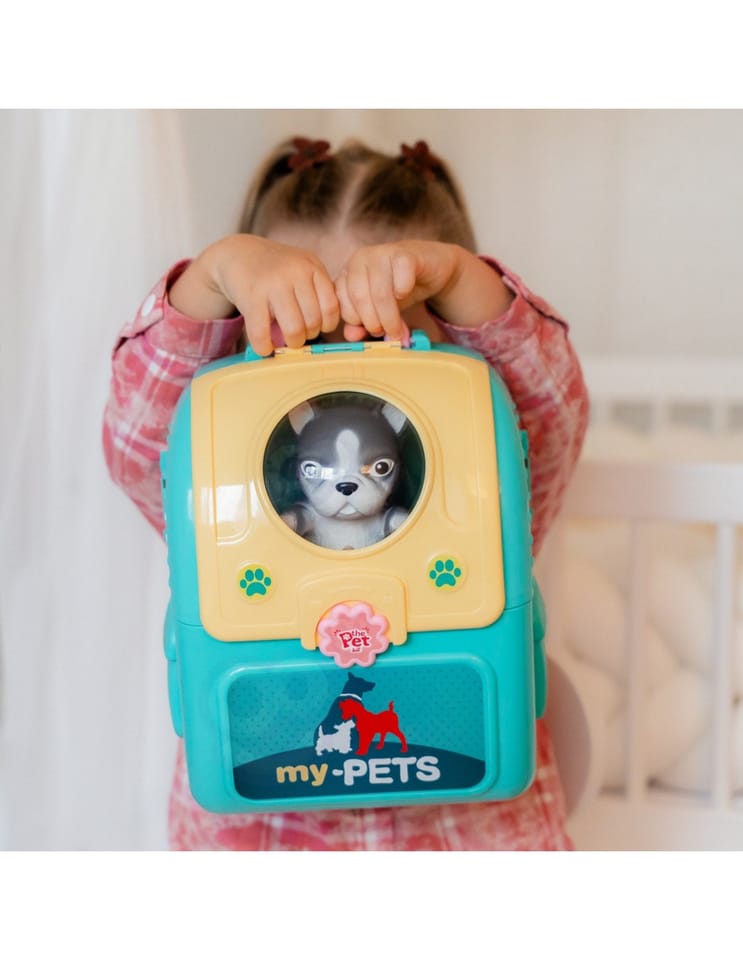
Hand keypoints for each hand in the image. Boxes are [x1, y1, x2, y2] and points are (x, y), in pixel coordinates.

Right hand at [169, 234, 339, 355]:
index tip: (316, 327)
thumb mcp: (301, 268)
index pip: (331, 308)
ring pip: (294, 329)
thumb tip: (326, 330)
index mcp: (312, 267)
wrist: (238, 253)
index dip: (326, 325)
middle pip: (313, 321)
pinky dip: (264, 347)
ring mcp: (273, 283)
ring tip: (284, 340)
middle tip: (297, 334)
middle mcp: (295, 272)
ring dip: (290, 343)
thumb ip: (317, 291)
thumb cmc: (275, 269)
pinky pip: (262, 333)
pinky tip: (264, 347)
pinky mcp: (251, 296)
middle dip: (307, 335)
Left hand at [335, 240, 460, 341]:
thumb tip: (351, 336)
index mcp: (347, 273)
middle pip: (359, 298)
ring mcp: (381, 252)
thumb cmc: (399, 289)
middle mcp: (360, 259)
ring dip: (390, 316)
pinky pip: (400, 276)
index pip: (341, 302)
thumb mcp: (377, 310)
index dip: (357, 322)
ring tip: (398, 328)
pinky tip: (405, 294)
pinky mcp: (404, 253)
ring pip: (379, 292)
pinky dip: (403, 291)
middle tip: (387, 332)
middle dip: (374, 322)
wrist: (431, 268)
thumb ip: (361, 323)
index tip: (373, 330)